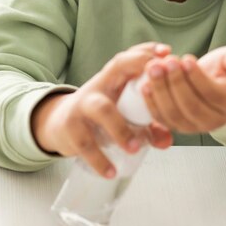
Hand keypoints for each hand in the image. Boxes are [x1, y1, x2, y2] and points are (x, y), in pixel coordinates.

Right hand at [31, 42, 172, 177]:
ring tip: (136, 148)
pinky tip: (111, 172)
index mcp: (113, 77)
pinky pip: (86, 143)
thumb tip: (167, 140)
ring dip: (121, 129)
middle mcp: (99, 85)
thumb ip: (148, 124)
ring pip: (103, 109)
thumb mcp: (122, 111)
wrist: (58, 123)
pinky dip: (99, 159)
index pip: (130, 57)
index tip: (166, 54)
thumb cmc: (98, 113)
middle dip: (140, 80)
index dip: (147, 53)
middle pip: (117, 70)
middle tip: (160, 103)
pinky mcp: (70, 128)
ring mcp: (83, 105)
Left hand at [140, 45, 225, 133]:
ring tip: (153, 69)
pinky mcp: (177, 125)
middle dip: (175, 83)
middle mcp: (213, 120)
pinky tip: (145, 85)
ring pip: (174, 114)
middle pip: (191, 106)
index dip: (197, 78)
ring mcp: (194, 126)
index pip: (212, 94)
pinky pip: (162, 119)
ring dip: (160, 91)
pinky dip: (151, 103)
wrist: (219, 87)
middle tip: (166, 62)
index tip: (186, 59)